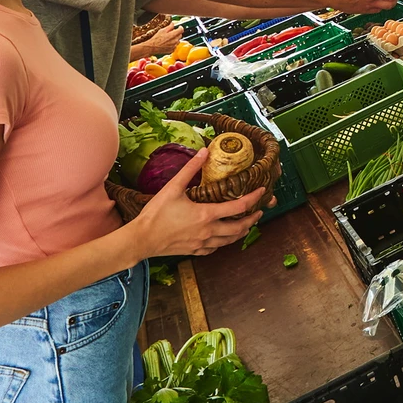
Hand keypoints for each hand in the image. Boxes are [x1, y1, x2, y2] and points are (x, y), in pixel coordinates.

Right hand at [131, 149, 262, 256]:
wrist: (141, 239)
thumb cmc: (156, 214)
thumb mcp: (173, 187)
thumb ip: (190, 167)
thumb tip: (204, 151)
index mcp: (207, 215)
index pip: (238, 207)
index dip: (253, 198)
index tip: (261, 191)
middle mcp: (209, 231)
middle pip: (239, 228)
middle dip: (252, 220)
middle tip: (258, 212)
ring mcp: (202, 243)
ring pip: (230, 241)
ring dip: (241, 232)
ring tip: (246, 224)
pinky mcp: (194, 251)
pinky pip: (215, 248)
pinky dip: (224, 242)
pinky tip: (222, 237)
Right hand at [144, 23, 183, 54]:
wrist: (152, 47)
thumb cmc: (156, 39)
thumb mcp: (162, 30)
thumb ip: (169, 27)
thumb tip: (173, 24)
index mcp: (173, 35)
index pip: (181, 30)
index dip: (180, 27)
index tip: (179, 27)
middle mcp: (175, 41)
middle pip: (180, 35)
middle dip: (177, 33)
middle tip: (171, 32)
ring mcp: (174, 46)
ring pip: (178, 41)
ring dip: (175, 39)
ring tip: (168, 38)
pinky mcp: (172, 50)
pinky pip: (175, 46)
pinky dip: (173, 44)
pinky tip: (167, 43)